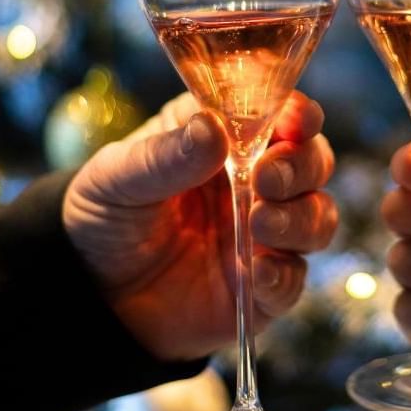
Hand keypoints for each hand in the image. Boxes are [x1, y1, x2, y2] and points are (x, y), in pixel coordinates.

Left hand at [63, 91, 335, 361]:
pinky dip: (283, 275)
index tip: (297, 120)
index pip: (279, 114)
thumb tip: (211, 128)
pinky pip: (293, 280)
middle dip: (302, 166)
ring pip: (317, 218)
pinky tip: (257, 273)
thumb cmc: (106, 218)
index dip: (298, 113)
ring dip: (300, 218)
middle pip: (313, 162)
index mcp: (225, 138)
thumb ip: (164, 155)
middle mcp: (255, 181)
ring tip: (260, 225)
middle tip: (267, 179)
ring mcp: (265, 235)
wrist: (93, 296)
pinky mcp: (263, 287)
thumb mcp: (116, 178)